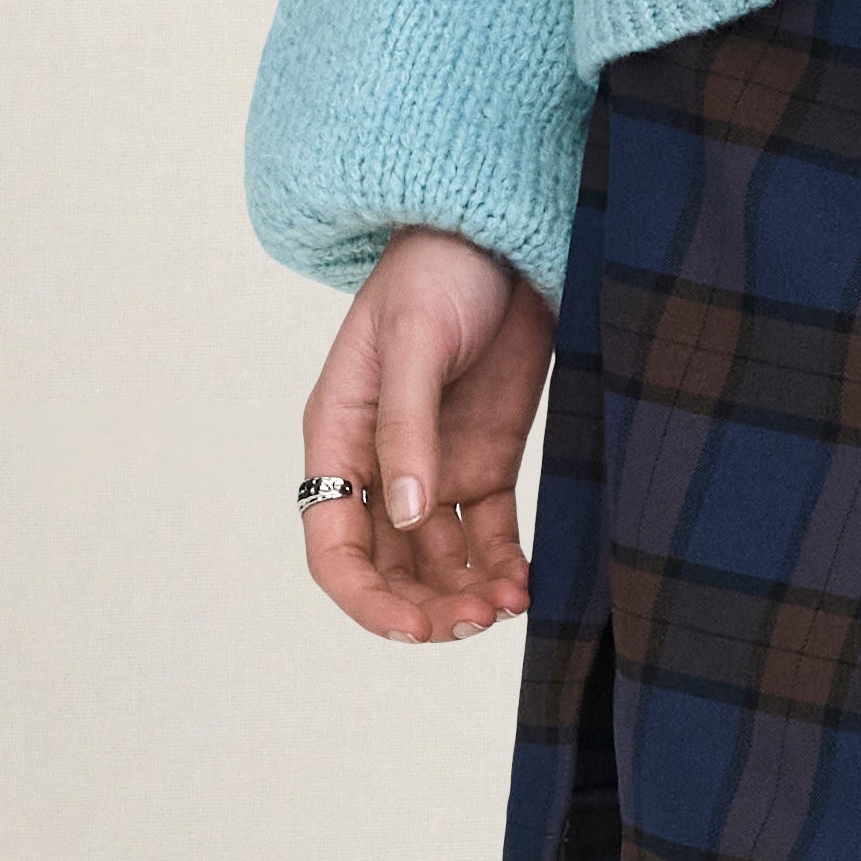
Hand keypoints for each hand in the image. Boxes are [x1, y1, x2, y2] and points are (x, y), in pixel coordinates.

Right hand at [297, 225, 553, 642]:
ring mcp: (434, 468)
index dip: (367, 597)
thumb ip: (407, 428)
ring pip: (438, 564)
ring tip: (507, 603)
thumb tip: (406, 514)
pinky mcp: (485, 461)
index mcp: (337, 440)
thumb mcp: (413, 343)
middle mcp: (381, 467)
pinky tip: (526, 585)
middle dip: (425, 607)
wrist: (499, 235)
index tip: (414, 625)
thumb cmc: (435, 272)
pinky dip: (502, 566)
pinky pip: (486, 536)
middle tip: (476, 619)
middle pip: (389, 568)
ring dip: (465, 594)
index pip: (334, 546)